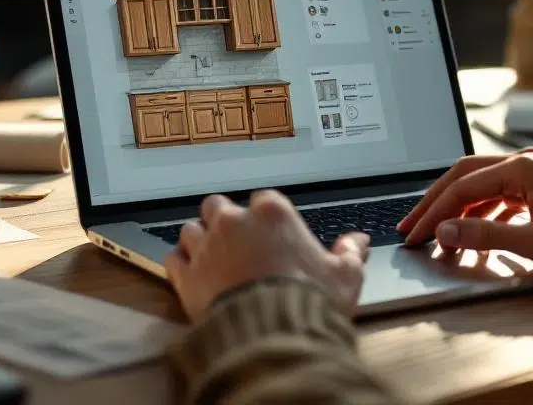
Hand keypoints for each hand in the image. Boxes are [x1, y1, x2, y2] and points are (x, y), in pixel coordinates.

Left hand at [166, 190, 369, 319]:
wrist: (272, 332)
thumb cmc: (308, 299)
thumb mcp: (344, 276)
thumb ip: (349, 254)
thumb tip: (358, 242)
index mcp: (273, 213)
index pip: (264, 200)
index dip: (267, 218)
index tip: (274, 234)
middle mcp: (235, 221)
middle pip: (219, 206)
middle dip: (226, 220)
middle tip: (238, 240)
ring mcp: (207, 246)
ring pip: (192, 228)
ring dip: (200, 239)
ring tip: (212, 256)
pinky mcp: (187, 275)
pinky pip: (174, 259)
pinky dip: (181, 264)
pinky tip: (192, 274)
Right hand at [397, 149, 532, 270]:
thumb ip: (484, 236)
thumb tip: (445, 233)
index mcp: (521, 168)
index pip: (461, 187)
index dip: (434, 213)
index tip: (416, 235)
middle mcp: (523, 161)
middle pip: (463, 176)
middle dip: (435, 203)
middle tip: (412, 226)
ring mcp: (531, 171)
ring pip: (479, 185)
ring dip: (456, 209)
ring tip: (436, 233)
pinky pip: (497, 194)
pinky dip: (478, 213)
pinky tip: (470, 232)